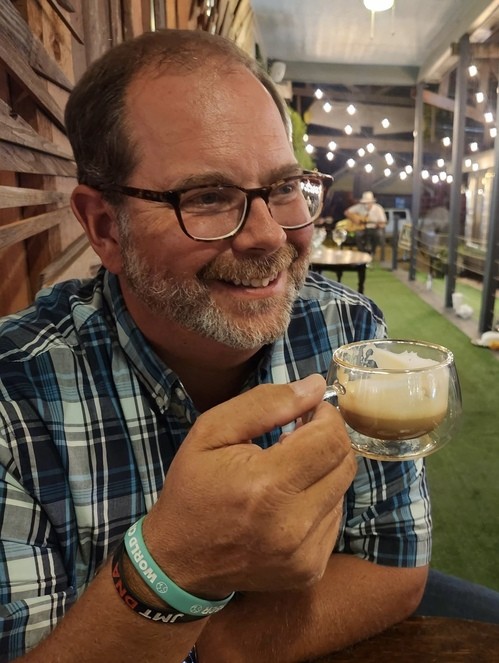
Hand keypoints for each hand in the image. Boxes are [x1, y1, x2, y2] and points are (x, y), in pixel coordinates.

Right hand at [142, 375, 355, 597]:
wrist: (178, 561)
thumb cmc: (192, 489)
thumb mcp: (212, 431)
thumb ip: (265, 403)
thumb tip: (316, 386)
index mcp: (266, 485)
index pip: (330, 439)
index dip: (326, 416)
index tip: (307, 411)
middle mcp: (293, 524)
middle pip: (344, 463)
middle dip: (328, 439)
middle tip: (299, 434)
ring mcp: (304, 554)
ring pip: (343, 490)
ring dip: (323, 470)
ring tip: (288, 468)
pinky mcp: (310, 570)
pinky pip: (334, 519)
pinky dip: (319, 500)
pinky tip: (289, 498)